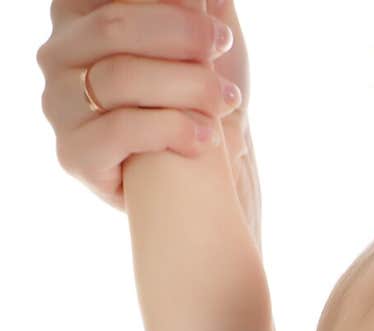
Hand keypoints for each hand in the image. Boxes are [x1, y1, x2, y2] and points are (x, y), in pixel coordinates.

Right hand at [37, 0, 251, 213]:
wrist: (201, 178)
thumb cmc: (196, 96)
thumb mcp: (198, 34)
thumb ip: (191, 1)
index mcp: (77, 11)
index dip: (170, 5)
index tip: (213, 23)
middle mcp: (56, 53)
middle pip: (115, 26)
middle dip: (181, 34)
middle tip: (223, 45)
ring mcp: (58, 104)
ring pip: (120, 77)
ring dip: (186, 85)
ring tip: (225, 98)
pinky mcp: (73, 153)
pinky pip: (121, 129)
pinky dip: (173, 129)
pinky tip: (206, 137)